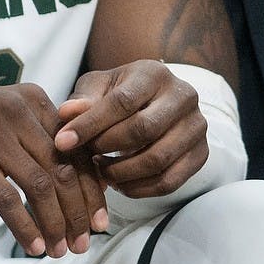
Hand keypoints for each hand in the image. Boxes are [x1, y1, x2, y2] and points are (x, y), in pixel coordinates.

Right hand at [0, 84, 106, 258]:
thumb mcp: (7, 121)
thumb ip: (42, 140)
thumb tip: (87, 182)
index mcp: (33, 100)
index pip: (76, 148)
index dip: (93, 187)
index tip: (102, 218)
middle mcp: (18, 111)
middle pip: (64, 168)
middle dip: (80, 210)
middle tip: (87, 241)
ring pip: (41, 186)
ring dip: (56, 224)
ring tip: (61, 250)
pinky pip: (9, 200)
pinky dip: (25, 227)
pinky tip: (33, 247)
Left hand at [53, 60, 208, 198]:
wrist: (157, 104)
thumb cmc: (121, 95)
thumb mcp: (99, 88)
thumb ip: (83, 100)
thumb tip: (67, 114)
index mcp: (154, 74)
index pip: (122, 101)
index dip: (90, 124)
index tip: (62, 142)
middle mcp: (183, 96)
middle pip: (143, 130)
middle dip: (107, 148)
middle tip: (87, 157)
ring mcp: (196, 126)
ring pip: (157, 160)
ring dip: (122, 172)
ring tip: (101, 169)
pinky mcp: (201, 153)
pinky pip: (169, 182)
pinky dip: (139, 189)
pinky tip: (120, 183)